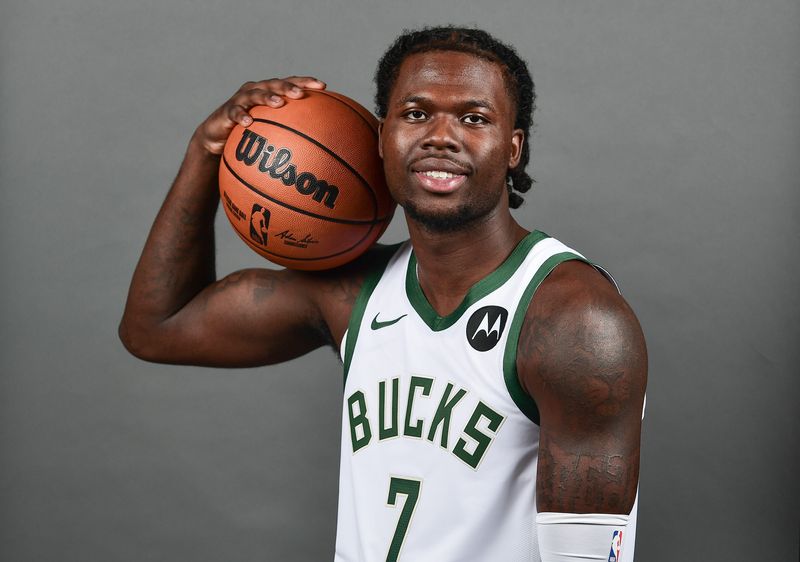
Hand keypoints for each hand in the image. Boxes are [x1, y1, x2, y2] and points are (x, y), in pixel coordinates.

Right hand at [193, 76, 325, 154]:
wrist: (218, 136)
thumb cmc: (250, 133)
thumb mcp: (271, 131)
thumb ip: (292, 131)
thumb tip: (320, 145)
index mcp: (269, 92)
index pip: (290, 83)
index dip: (305, 82)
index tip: (323, 86)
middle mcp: (256, 91)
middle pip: (274, 84)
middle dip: (288, 87)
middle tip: (300, 94)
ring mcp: (240, 100)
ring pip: (255, 94)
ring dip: (268, 97)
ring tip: (279, 103)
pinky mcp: (226, 111)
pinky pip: (235, 113)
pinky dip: (241, 116)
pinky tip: (248, 123)